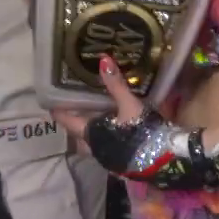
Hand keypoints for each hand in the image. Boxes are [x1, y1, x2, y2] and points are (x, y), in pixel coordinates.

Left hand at [56, 57, 218, 189]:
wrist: (165, 160)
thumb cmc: (141, 132)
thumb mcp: (129, 104)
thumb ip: (115, 84)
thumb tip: (103, 59)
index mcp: (88, 133)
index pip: (63, 119)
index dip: (56, 106)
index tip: (53, 92)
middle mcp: (92, 146)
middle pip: (75, 129)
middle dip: (75, 115)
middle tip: (77, 95)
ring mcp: (105, 155)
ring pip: (90, 137)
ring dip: (91, 124)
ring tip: (96, 105)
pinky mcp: (119, 159)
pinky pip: (104, 143)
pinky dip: (104, 131)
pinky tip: (114, 121)